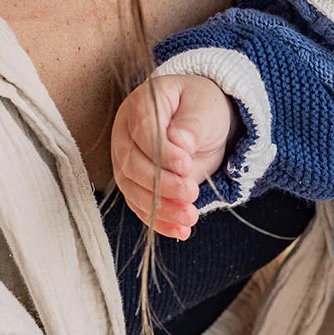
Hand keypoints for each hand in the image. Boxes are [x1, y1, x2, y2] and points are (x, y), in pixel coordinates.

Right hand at [110, 74, 236, 239]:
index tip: (186, 165)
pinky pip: (140, 205)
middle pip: (132, 164)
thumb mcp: (207, 107)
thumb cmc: (204, 108)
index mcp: (143, 104)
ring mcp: (126, 159)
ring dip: (160, 208)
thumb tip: (180, 142)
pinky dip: (159, 221)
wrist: (206, 122)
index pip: (143, 131)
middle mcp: (126, 132)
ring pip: (133, 189)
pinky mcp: (135, 183)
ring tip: (189, 217)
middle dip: (161, 184)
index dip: (162, 152)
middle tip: (190, 192)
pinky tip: (180, 230)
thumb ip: (193, 124)